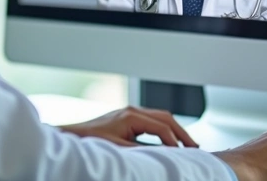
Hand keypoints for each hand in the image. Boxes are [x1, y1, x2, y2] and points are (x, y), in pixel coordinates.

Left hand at [57, 106, 197, 147]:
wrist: (73, 135)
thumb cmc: (91, 140)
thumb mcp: (117, 149)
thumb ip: (140, 150)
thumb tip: (161, 154)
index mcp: (130, 116)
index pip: (161, 127)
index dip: (174, 142)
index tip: (183, 155)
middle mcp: (132, 110)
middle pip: (165, 117)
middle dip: (181, 132)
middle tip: (194, 147)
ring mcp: (130, 112)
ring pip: (160, 117)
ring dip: (174, 130)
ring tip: (187, 143)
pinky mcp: (127, 118)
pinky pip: (152, 120)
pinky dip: (164, 129)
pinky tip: (169, 140)